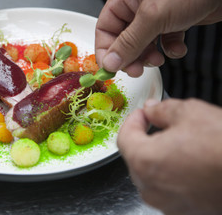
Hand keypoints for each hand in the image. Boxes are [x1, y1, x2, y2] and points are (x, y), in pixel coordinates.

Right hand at [94, 0, 221, 76]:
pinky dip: (170, 48)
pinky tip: (178, 48)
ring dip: (150, 55)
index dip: (106, 51)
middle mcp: (137, 5)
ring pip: (143, 43)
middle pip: (123, 39)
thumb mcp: (152, 16)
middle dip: (131, 56)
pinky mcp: (174, 20)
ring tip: (159, 59)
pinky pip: (164, 41)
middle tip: (137, 70)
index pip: (105, 29)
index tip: (111, 70)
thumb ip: (129, 43)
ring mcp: (156, 13)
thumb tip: (110, 62)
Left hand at [118, 98, 221, 213]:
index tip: (143, 113)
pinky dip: (172, 172)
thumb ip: (161, 110)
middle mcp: (150, 187)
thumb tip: (150, 109)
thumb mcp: (190, 113)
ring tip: (180, 142)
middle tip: (160, 123)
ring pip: (151, 173)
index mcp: (144, 161)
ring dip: (158, 155)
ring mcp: (166, 203)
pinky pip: (167, 187)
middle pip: (135, 156)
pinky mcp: (183, 210)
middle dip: (144, 137)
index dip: (133, 121)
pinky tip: (190, 161)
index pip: (124, 138)